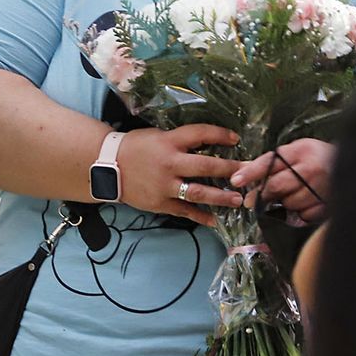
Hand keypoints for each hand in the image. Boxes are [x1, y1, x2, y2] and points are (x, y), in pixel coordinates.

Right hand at [116, 125, 243, 227]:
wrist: (107, 166)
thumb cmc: (135, 146)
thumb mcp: (158, 135)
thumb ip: (181, 141)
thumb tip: (208, 144)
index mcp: (169, 142)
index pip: (200, 134)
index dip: (220, 135)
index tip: (236, 139)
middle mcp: (169, 163)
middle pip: (205, 166)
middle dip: (229, 169)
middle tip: (249, 172)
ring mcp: (165, 186)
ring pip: (197, 193)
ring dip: (220, 197)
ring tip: (238, 200)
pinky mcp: (160, 203)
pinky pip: (184, 211)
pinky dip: (200, 216)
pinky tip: (215, 220)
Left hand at [231, 137, 333, 225]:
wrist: (352, 163)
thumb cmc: (317, 156)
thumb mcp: (296, 150)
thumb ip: (272, 162)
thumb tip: (242, 172)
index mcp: (301, 150)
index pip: (270, 162)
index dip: (251, 172)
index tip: (235, 180)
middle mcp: (311, 168)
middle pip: (277, 186)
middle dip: (262, 194)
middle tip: (253, 199)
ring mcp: (320, 187)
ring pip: (289, 203)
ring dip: (284, 203)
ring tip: (290, 196)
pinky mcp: (328, 204)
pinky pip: (304, 214)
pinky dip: (299, 212)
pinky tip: (303, 204)